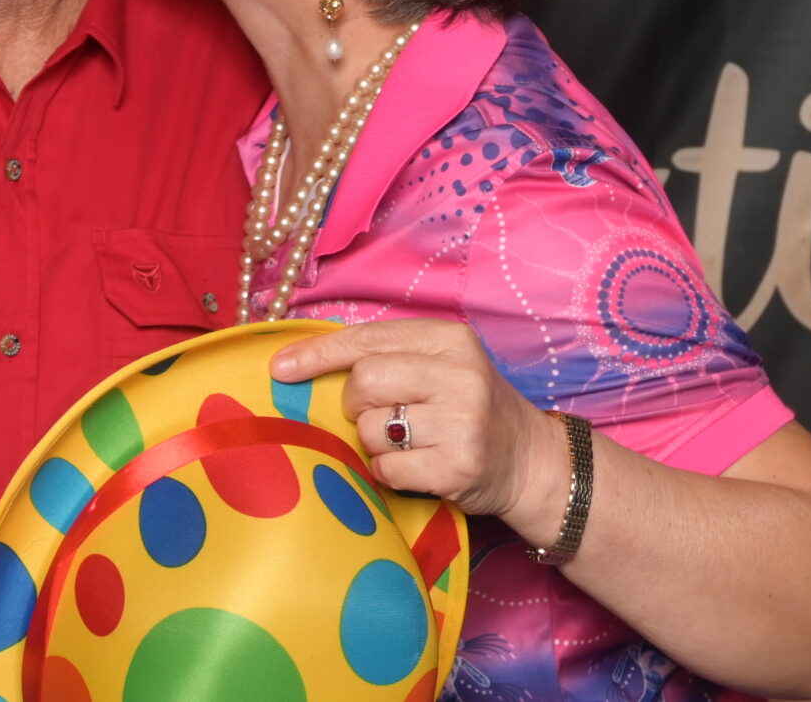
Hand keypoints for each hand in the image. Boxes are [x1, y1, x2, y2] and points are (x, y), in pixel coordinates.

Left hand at [270, 319, 567, 529]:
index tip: (279, 369)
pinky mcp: (459, 467)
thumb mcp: (441, 366)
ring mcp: (462, 421)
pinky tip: (415, 467)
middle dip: (355, 404)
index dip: (317, 355)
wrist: (531, 461)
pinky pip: (387, 468)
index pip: (366, 340)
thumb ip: (389, 357)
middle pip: (363, 381)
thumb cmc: (469, 409)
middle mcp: (460, 374)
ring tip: (407, 443)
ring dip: (374, 442)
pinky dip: (388, 472)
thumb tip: (304, 363)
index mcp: (450, 338)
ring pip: (371, 429)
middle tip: (378, 414)